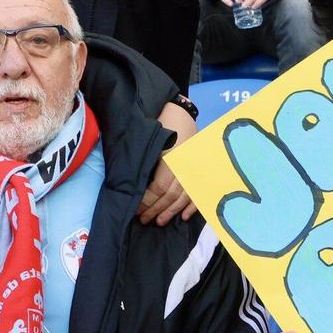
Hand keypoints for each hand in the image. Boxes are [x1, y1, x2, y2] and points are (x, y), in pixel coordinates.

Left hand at [137, 101, 200, 224]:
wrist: (180, 111)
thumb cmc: (160, 124)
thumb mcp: (149, 141)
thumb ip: (143, 162)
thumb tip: (131, 186)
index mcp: (171, 158)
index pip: (159, 188)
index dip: (147, 202)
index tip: (137, 210)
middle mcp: (185, 166)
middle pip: (171, 195)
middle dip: (157, 210)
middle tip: (144, 220)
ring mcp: (195, 169)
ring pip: (184, 197)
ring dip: (172, 212)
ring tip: (160, 221)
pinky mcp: (201, 170)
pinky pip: (198, 192)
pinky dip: (192, 206)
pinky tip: (184, 217)